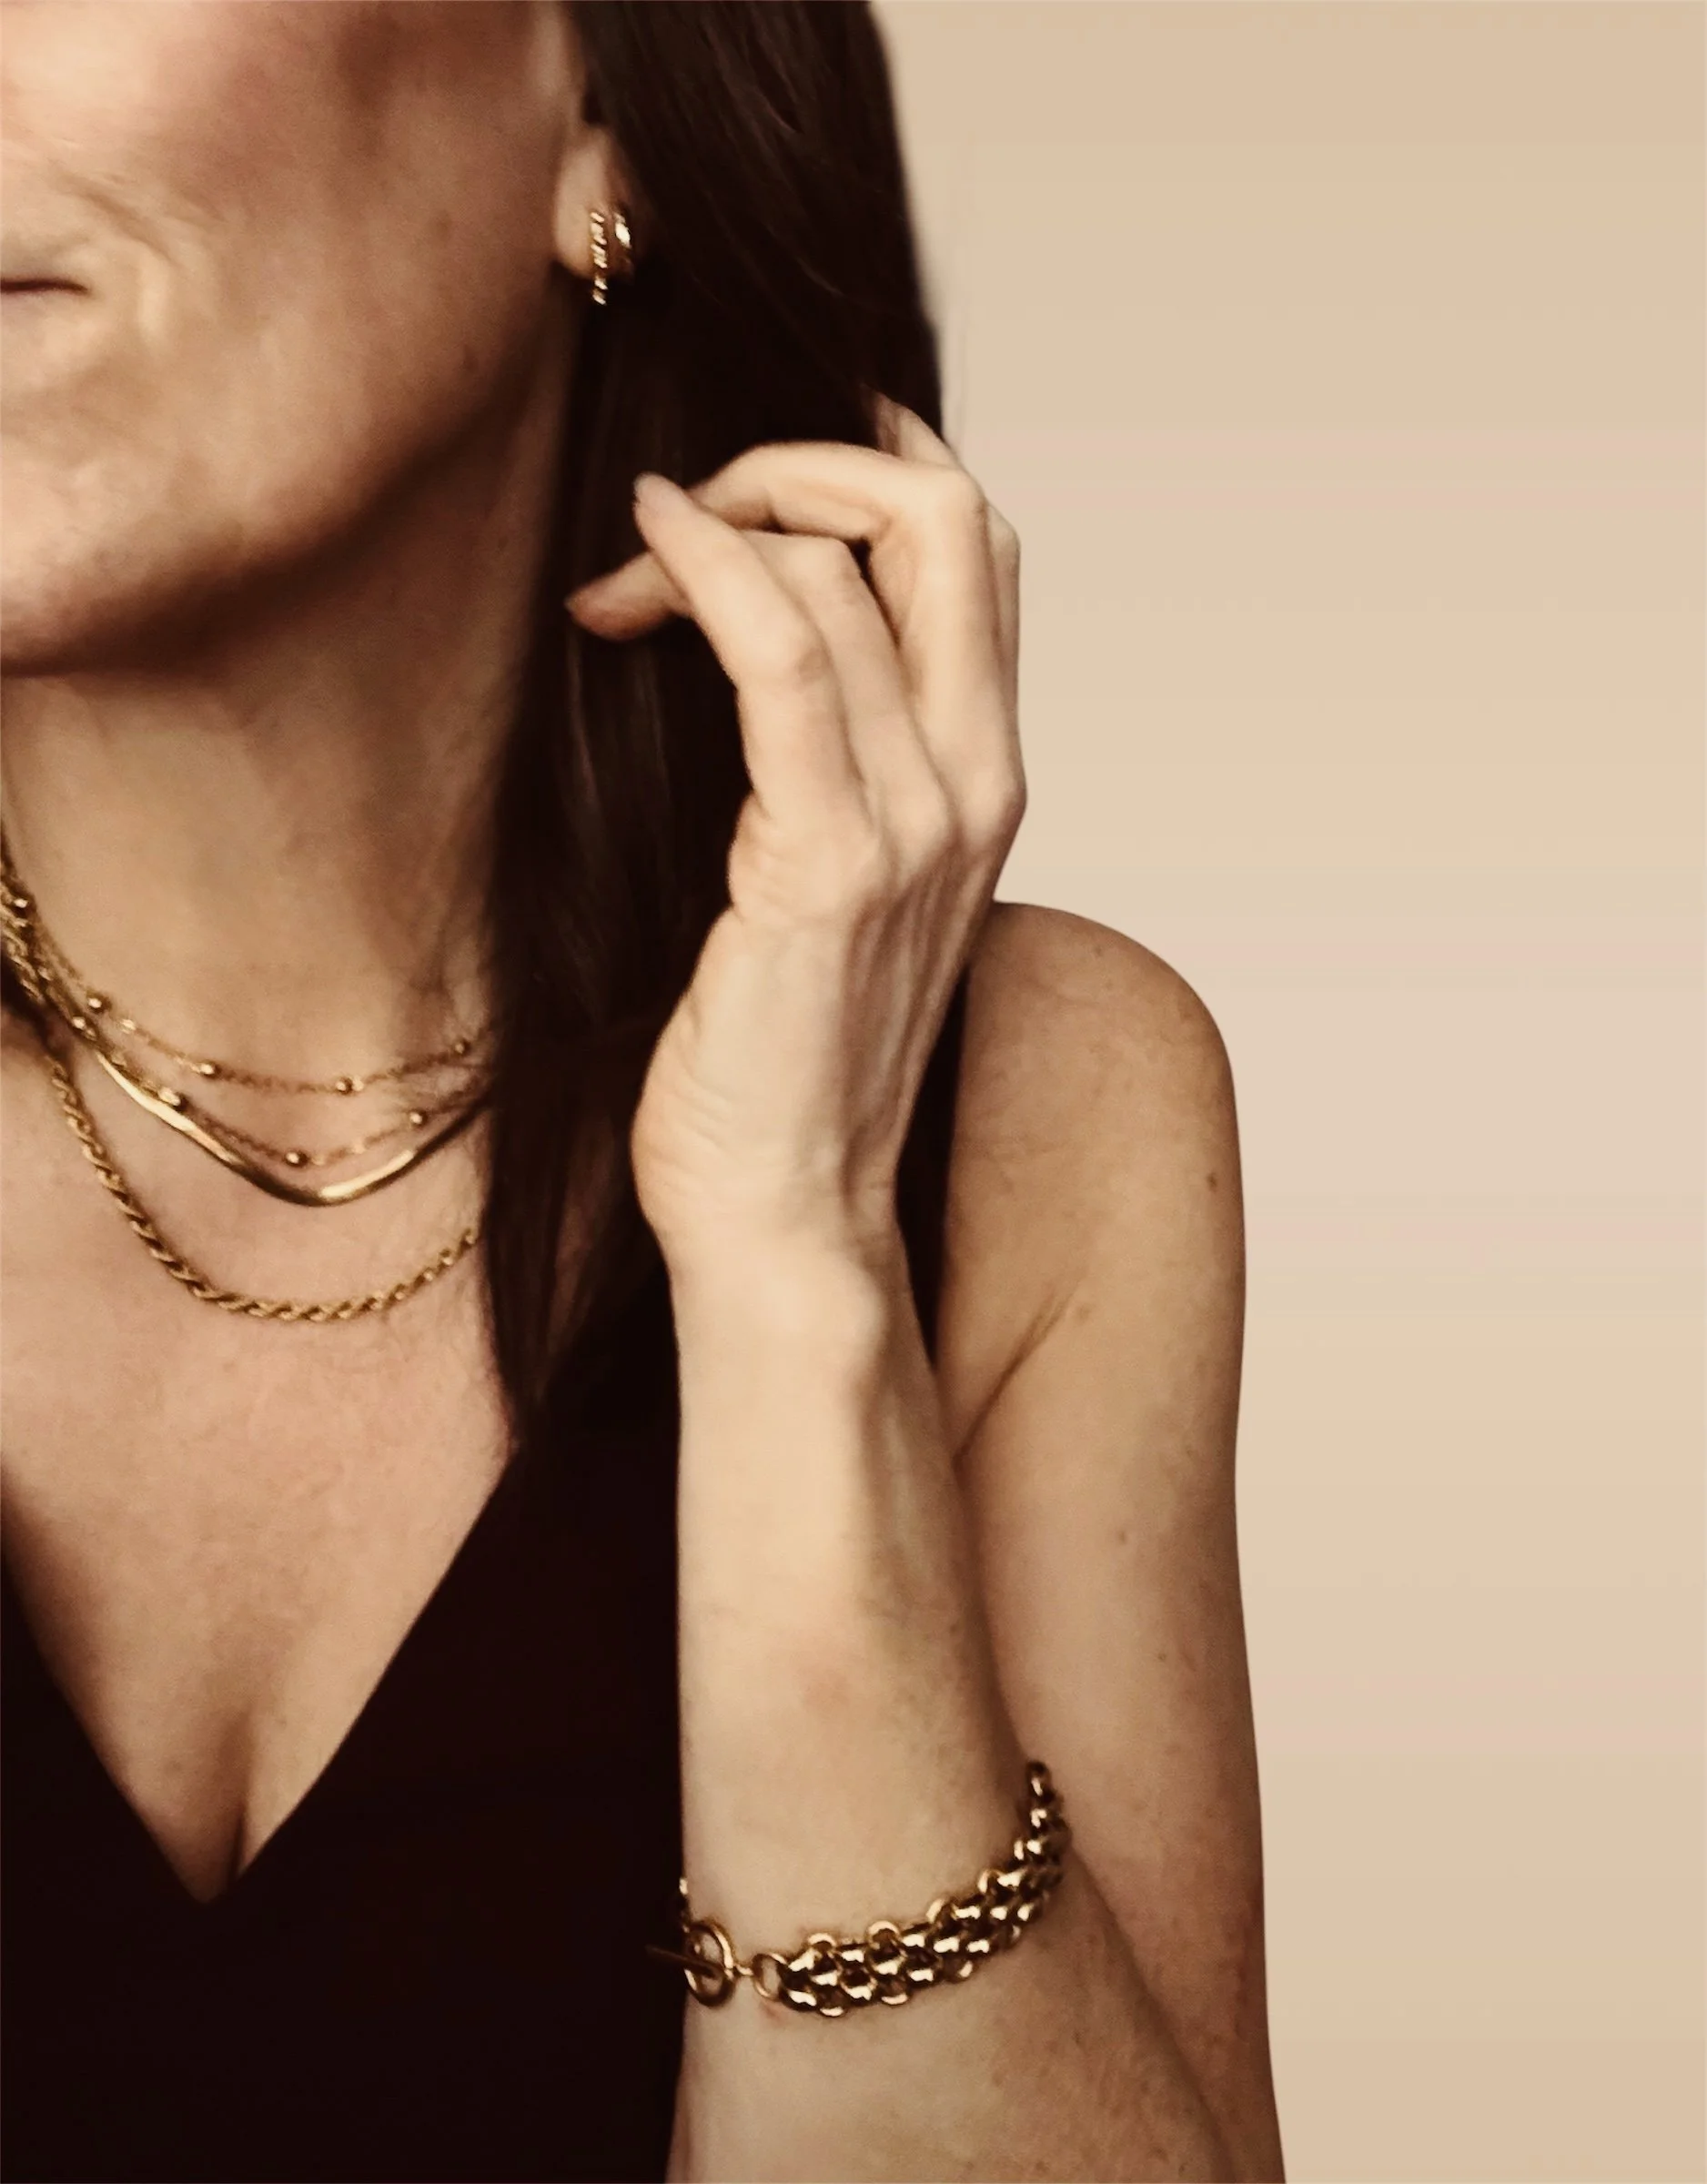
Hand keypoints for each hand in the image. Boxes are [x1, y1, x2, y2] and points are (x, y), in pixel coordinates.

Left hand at [565, 399, 1023, 1272]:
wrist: (785, 1215)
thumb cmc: (781, 1060)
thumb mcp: (827, 883)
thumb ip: (825, 760)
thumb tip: (754, 641)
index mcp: (985, 780)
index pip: (979, 549)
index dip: (876, 461)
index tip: (756, 469)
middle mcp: (976, 784)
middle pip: (949, 520)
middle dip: (808, 461)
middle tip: (690, 503)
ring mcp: (916, 822)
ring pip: (851, 567)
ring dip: (722, 518)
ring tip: (624, 568)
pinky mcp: (826, 863)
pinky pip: (779, 653)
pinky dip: (705, 566)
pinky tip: (636, 559)